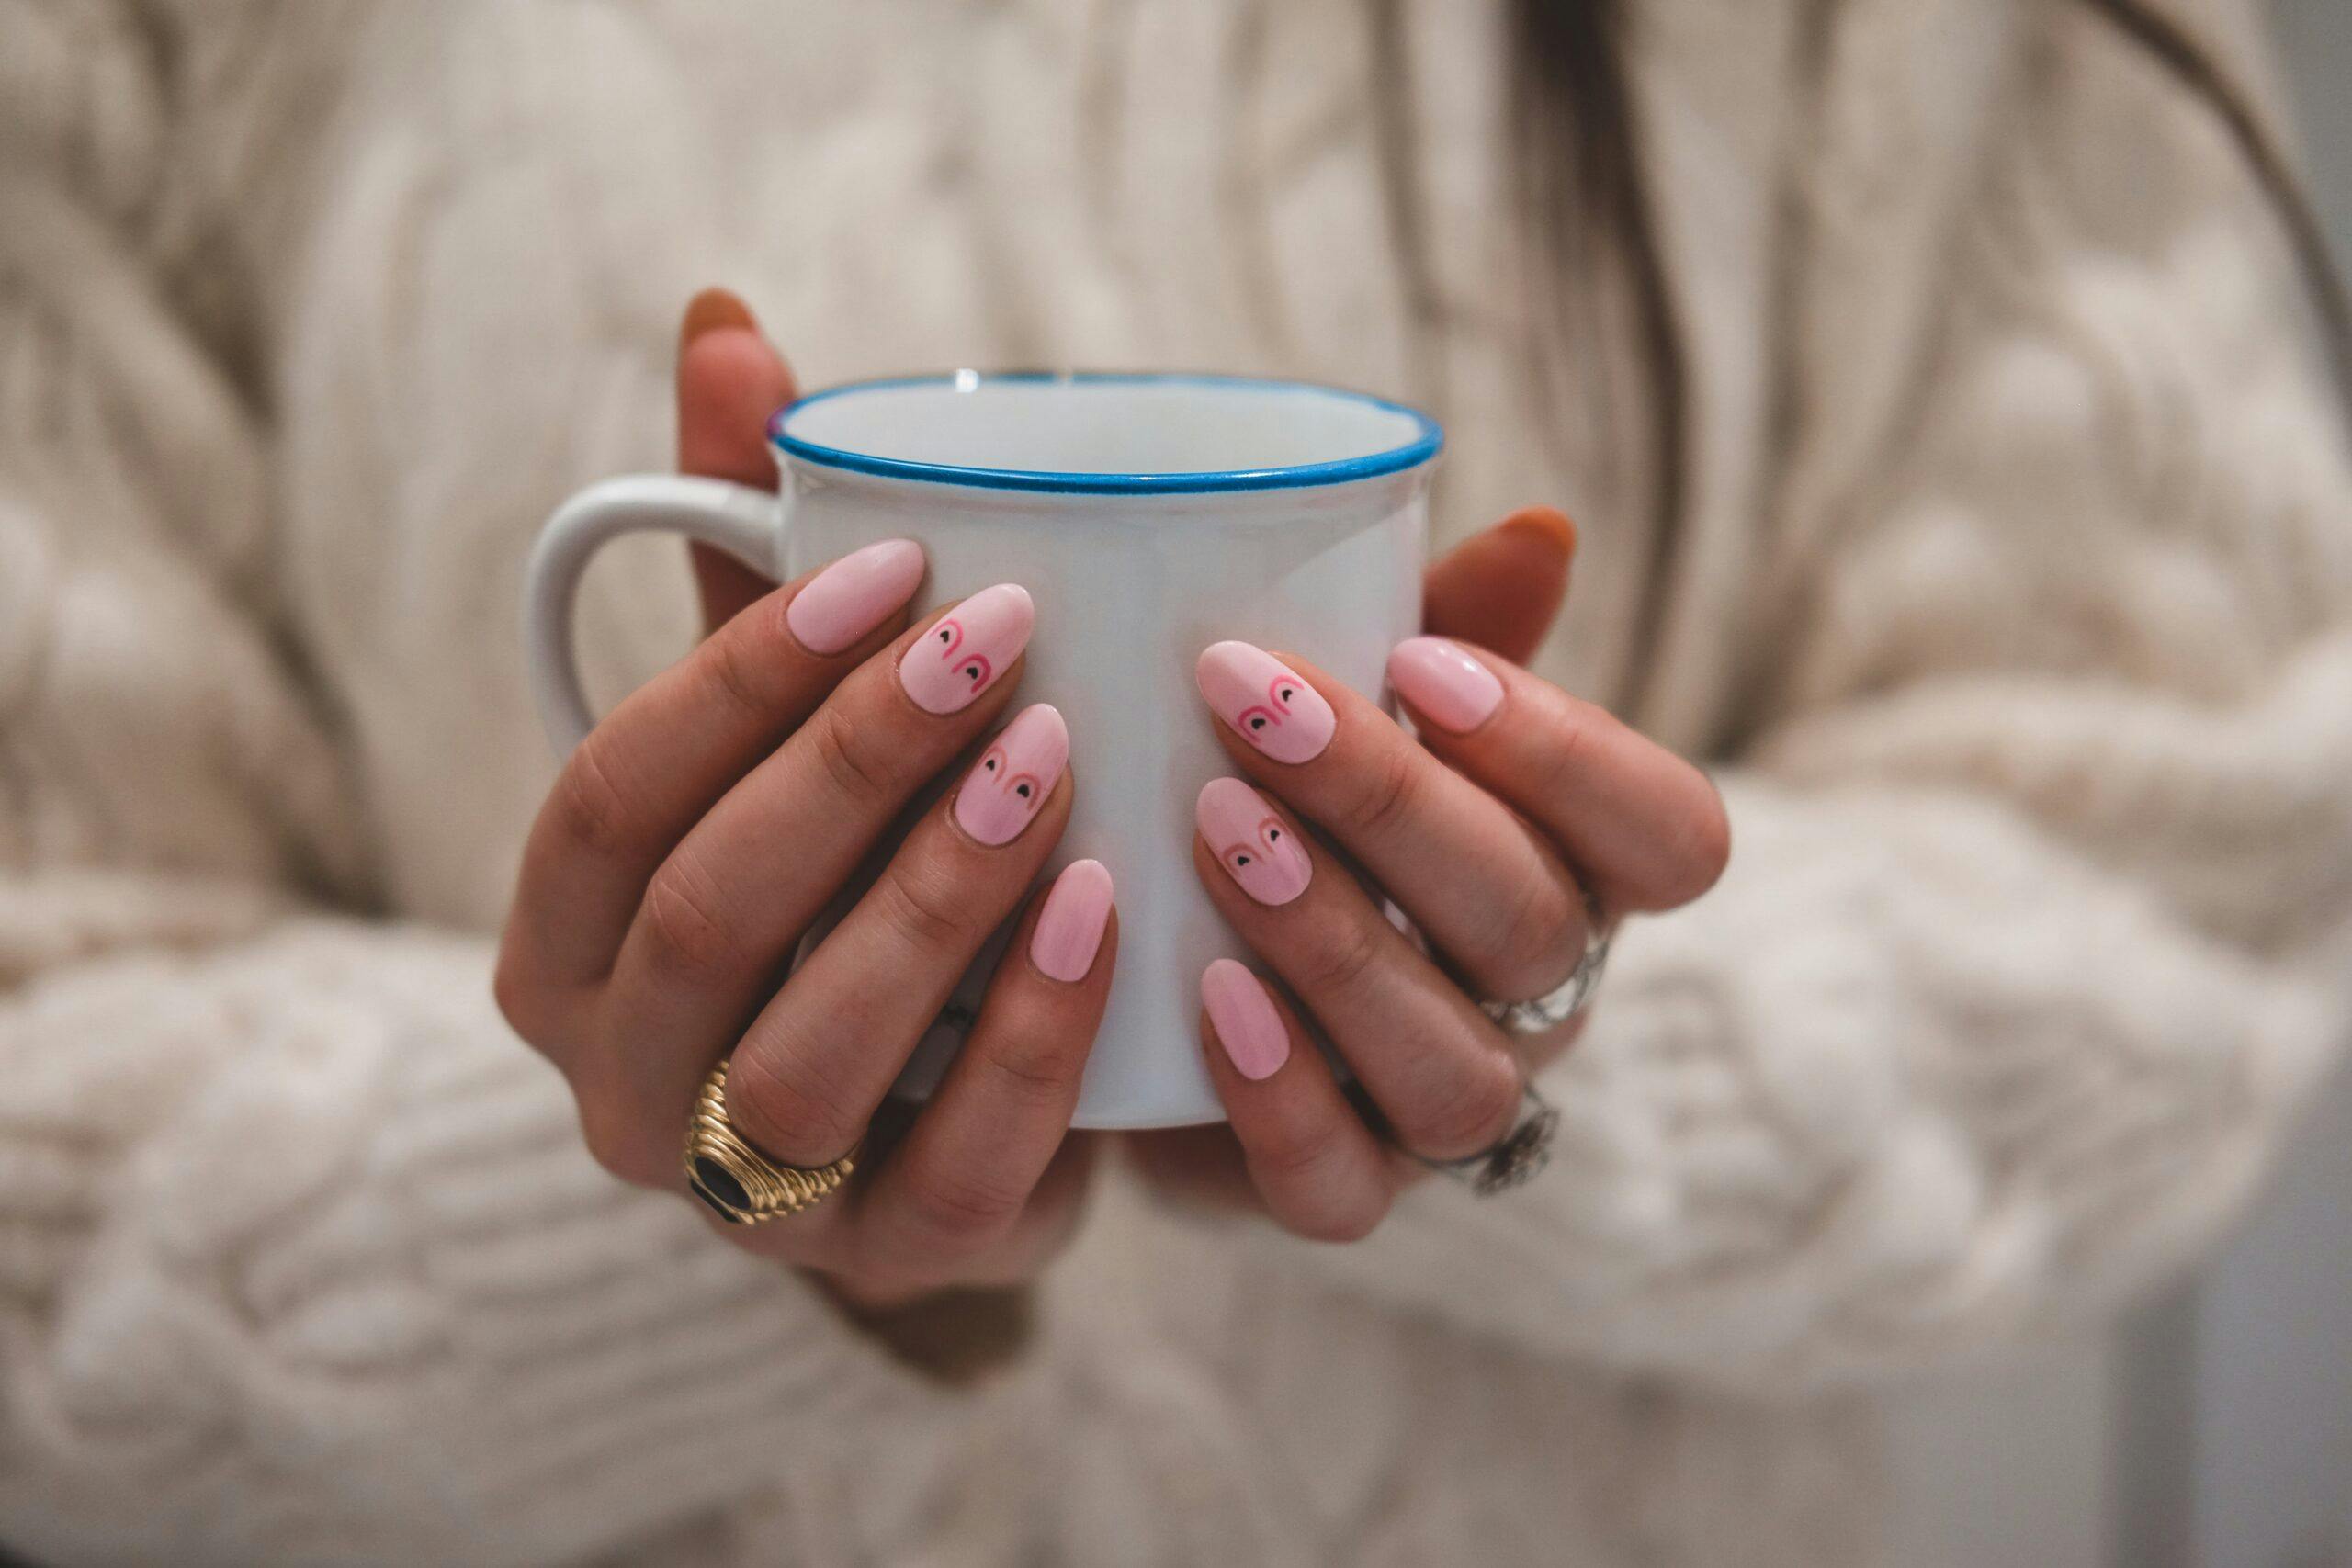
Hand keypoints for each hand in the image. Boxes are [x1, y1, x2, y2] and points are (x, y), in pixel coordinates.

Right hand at [496, 291, 1115, 1306]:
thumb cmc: (848, 877)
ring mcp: (749, 1196)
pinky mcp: (893, 1262)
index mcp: (562, 947)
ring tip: (1057, 763)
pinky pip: (958, 1163)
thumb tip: (730, 324)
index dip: (742, 675)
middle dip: (855, 765)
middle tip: (1006, 640)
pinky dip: (1034, 1030)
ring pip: (810, 1053)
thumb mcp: (789, 730)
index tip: (898, 561)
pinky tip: (1114, 912)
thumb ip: (749, 556)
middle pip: (709, 915)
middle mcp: (621, 1084)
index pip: (609, 800)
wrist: (939, 1103)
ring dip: (937, 896)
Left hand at [1128, 518, 1728, 1238]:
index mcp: (1577, 871)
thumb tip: (1542, 529)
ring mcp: (1446, 1108)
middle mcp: (1539, 1002)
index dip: (1569, 754)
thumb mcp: (1367, 699)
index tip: (1420, 661)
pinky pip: (1340, 1185)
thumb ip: (1453, 626)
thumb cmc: (1298, 800)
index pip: (1671, 836)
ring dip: (1336, 945)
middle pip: (1534, 927)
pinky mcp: (1341, 1191)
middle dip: (1393, 807)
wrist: (1168, 971)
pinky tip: (1207, 997)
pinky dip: (1279, 1095)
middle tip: (1249, 707)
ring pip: (1453, 1068)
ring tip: (1216, 835)